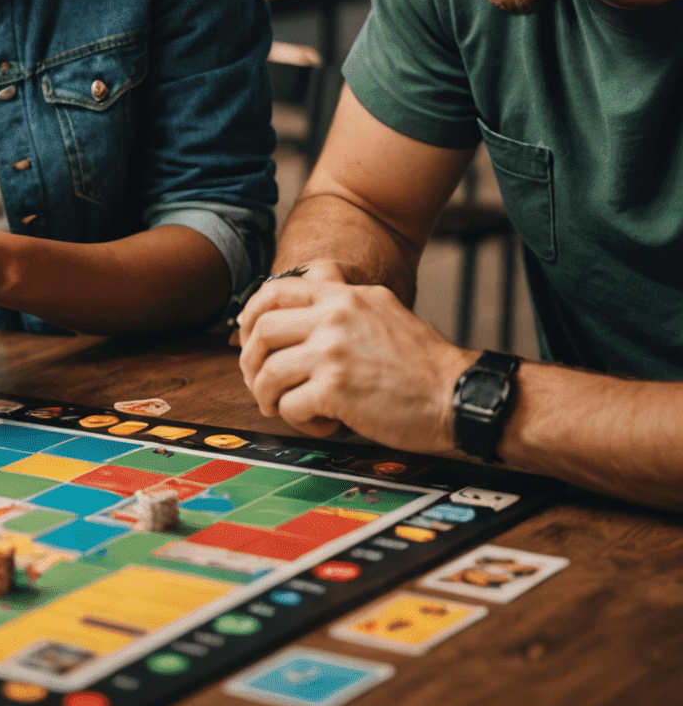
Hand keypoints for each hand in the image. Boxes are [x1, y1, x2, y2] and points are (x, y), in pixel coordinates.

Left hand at [237, 272, 473, 450]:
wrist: (458, 394)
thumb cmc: (421, 361)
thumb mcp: (381, 307)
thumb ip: (343, 296)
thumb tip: (311, 282)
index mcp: (342, 296)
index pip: (274, 292)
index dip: (250, 315)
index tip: (248, 337)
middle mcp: (333, 317)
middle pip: (261, 331)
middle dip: (251, 362)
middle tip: (260, 382)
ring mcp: (332, 352)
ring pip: (268, 372)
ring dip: (268, 396)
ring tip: (284, 408)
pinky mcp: (336, 389)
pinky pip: (290, 405)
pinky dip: (297, 420)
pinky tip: (320, 423)